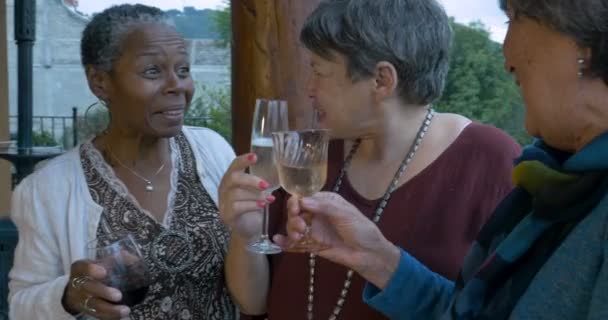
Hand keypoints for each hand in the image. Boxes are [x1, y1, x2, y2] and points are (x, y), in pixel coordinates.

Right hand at [62, 260, 129, 318]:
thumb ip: (116, 259)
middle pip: (88, 288)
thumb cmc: (94, 272)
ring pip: (93, 305)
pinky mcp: (86, 311)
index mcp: (79, 269)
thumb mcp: (101, 262)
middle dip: (103, 292)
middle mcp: (77, 284)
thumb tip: (134, 259)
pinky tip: (123, 317)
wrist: (76, 289)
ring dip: (110, 310)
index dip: (91, 269)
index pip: (82, 267)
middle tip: (118, 295)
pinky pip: (98, 315)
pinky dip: (110, 317)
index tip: (104, 272)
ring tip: (125, 310)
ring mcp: (80, 299)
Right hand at [218, 153, 274, 239]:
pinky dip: (252, 205)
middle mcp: (224, 188)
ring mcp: (223, 202)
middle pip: (233, 178)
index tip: (255, 156)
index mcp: (232, 178)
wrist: (248, 229)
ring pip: (236, 194)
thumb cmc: (252, 206)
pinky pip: (237, 207)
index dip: (244, 160)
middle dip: (251, 180)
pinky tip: (262, 205)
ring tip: (269, 199)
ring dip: (255, 195)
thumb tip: (279, 171)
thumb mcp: (256, 191)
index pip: (235, 165)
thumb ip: (260, 182)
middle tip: (266, 185)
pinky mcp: (227, 215)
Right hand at [274, 192, 400, 288]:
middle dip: (293, 217)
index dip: (297, 201)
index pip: (305, 197)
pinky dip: (285, 242)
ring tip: (297, 237)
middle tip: (300, 226)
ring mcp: (314, 229)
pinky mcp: (312, 245)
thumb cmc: (361, 229)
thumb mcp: (346, 214)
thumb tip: (303, 200)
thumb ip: (325, 206)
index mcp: (326, 201)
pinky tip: (278, 241)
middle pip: (296, 211)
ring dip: (291, 229)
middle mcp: (317, 213)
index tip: (296, 208)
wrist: (369, 254)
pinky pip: (295, 242)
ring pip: (294, 226)